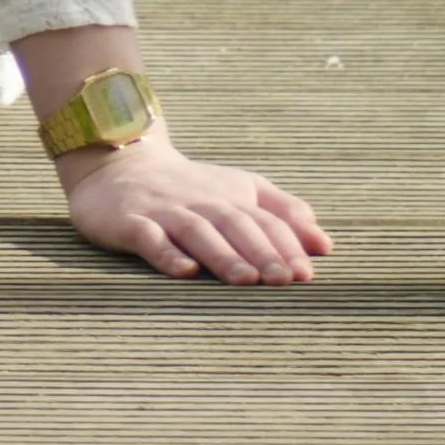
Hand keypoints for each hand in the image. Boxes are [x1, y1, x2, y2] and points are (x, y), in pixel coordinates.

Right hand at [59, 137, 331, 284]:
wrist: (120, 164)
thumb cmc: (191, 188)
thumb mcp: (241, 190)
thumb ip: (283, 212)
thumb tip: (325, 245)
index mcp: (232, 197)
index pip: (265, 220)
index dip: (286, 245)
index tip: (306, 273)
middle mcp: (202, 203)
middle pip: (236, 226)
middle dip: (262, 253)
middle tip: (284, 281)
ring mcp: (165, 212)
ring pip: (198, 232)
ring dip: (223, 255)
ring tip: (245, 280)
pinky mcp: (131, 221)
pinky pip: (150, 237)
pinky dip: (167, 253)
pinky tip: (184, 270)